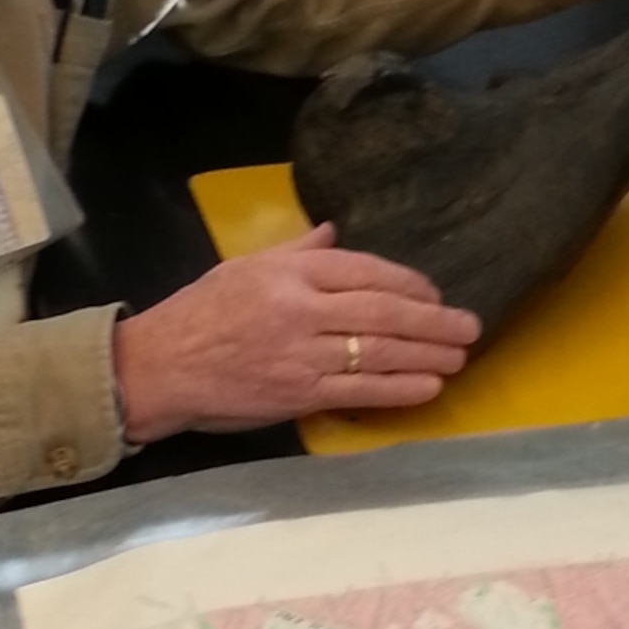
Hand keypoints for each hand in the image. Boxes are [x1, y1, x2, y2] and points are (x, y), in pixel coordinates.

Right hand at [113, 226, 479, 441]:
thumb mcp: (244, 267)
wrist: (158, 368)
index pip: (364, 270)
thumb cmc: (199, 314)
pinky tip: (428, 386)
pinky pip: (360, 391)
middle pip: (383, 311)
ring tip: (460, 355)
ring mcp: (301, 355)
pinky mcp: (298, 395)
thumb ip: (296, 251)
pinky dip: (399, 389)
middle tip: (470, 326)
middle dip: (433, 320)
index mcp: (289, 273)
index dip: (408, 283)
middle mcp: (301, 309)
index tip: (435, 293)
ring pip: (378, 352)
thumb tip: (335, 233)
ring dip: (427, 354)